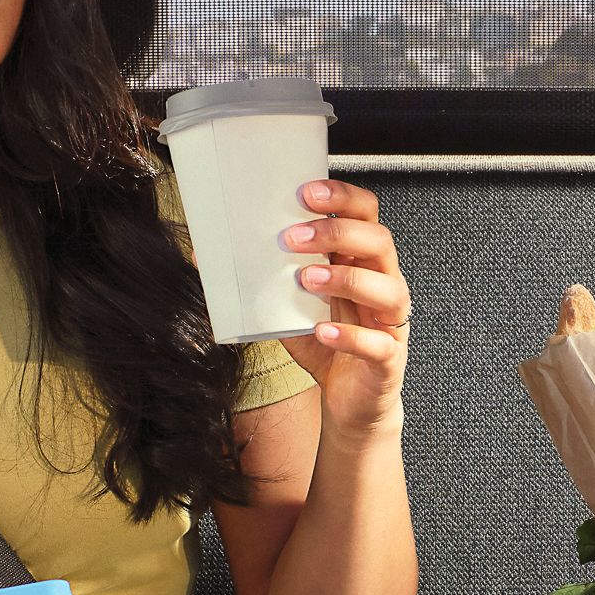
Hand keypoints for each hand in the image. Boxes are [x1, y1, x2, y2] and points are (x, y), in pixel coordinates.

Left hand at [277, 177, 410, 437]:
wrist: (347, 401)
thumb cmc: (324, 345)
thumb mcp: (288, 305)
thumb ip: (261, 280)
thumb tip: (205, 256)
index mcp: (361, 262)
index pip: (365, 214)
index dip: (342, 198)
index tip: (306, 193)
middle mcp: (383, 284)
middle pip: (379, 241)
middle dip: (337, 232)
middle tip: (293, 237)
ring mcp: (389, 322)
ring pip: (388, 288)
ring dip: (345, 279)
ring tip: (306, 279)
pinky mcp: (387, 359)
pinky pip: (378, 344)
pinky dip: (350, 337)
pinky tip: (322, 332)